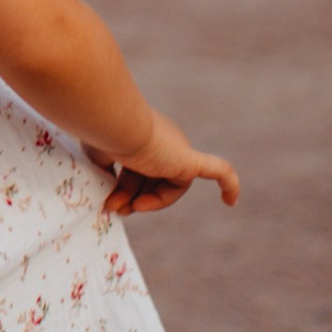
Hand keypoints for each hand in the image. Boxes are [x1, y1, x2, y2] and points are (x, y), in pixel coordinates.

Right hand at [88, 110, 239, 220]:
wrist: (113, 123)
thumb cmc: (103, 135)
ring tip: (126, 208)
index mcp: (143, 137)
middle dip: (132, 197)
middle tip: (114, 209)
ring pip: (170, 186)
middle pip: (152, 180)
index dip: (124, 188)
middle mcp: (164, 141)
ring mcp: (178, 150)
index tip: (109, 201)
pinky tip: (231, 202)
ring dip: (149, 202)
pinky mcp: (189, 161)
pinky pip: (218, 172)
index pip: (138, 170)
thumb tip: (112, 195)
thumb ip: (108, 172)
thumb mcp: (100, 156)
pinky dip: (228, 185)